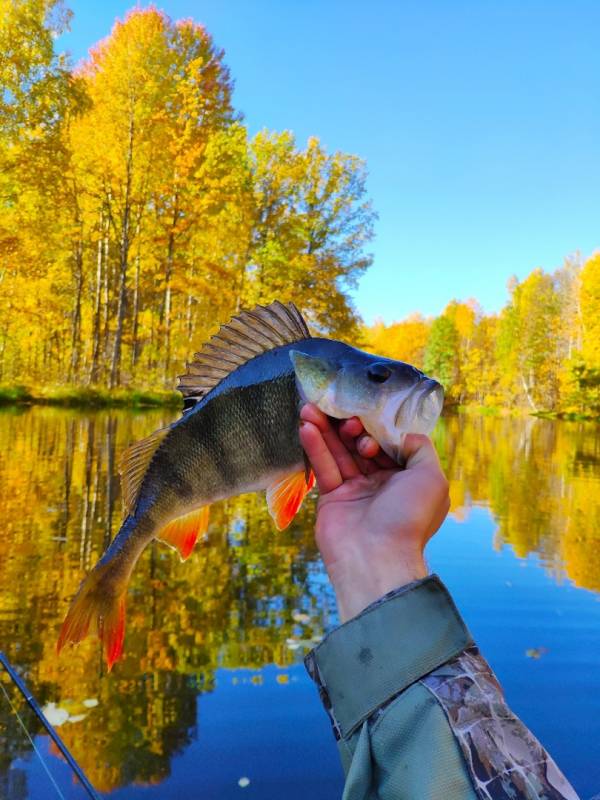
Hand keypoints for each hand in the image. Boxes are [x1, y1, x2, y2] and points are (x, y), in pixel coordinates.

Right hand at [299, 403, 449, 621]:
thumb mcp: (430, 477)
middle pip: (362, 443)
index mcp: (407, 478)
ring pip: (340, 452)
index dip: (377, 426)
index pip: (389, 441)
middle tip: (340, 410)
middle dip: (350, 424)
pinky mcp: (332, 498)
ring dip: (326, 429)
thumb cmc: (408, 519)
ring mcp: (356, 490)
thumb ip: (419, 447)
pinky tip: (306, 426)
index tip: (366, 416)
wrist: (376, 559)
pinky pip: (323, 467)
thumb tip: (401, 431)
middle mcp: (382, 482)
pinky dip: (315, 446)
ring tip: (310, 407)